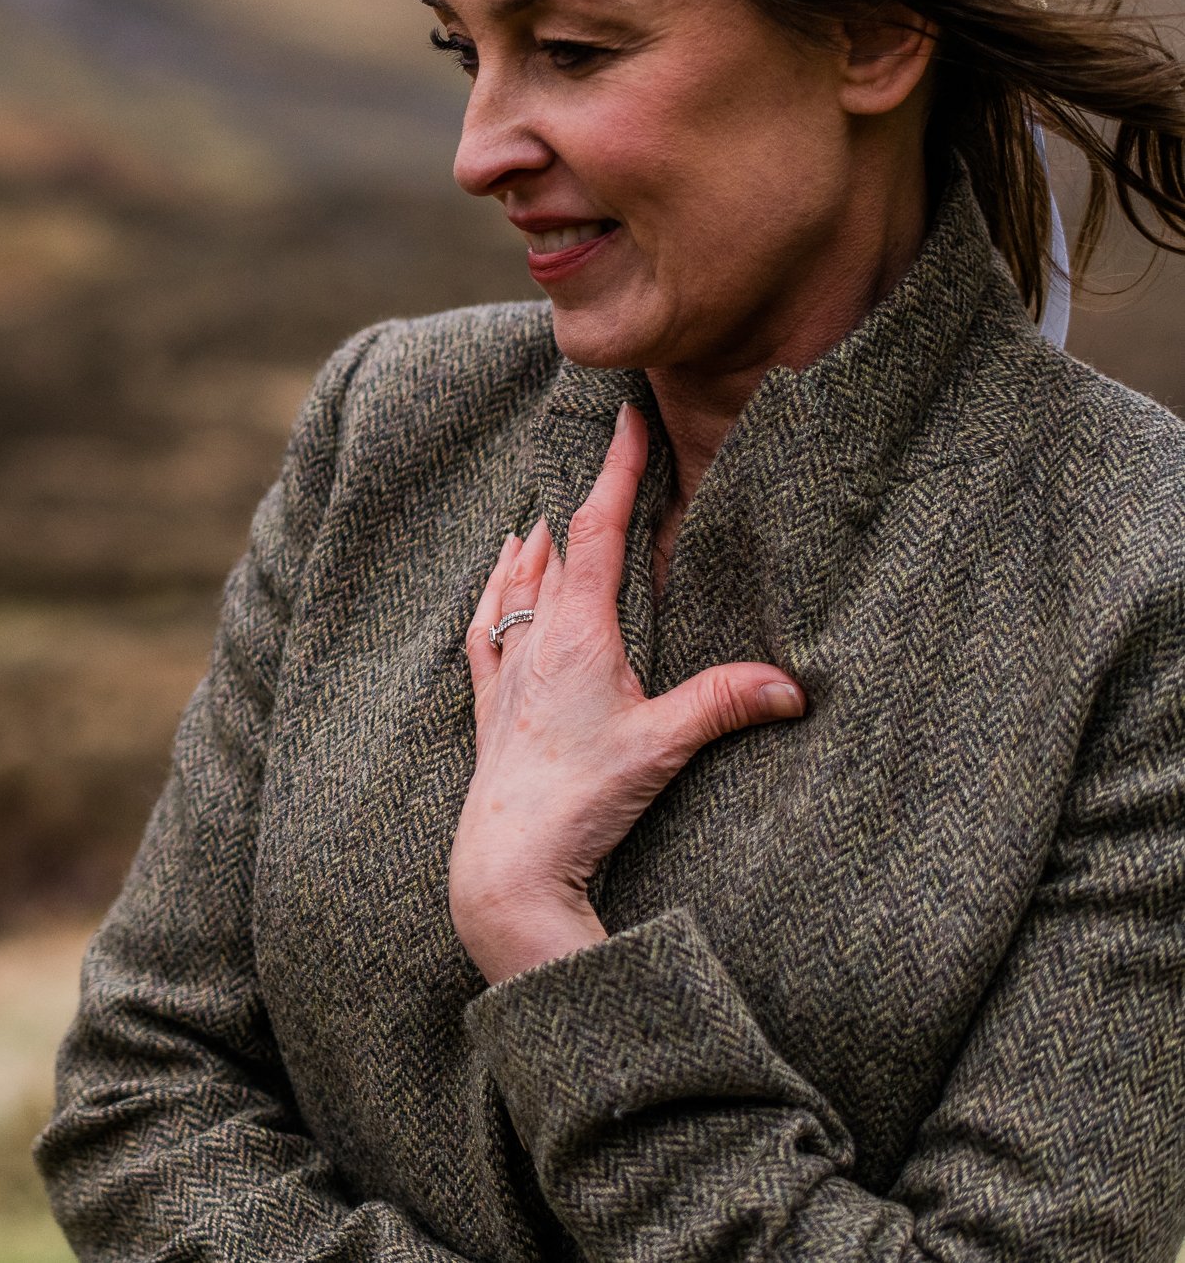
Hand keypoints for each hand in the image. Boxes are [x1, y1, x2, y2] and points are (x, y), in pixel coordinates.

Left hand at [449, 403, 805, 985]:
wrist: (505, 860)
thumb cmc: (579, 800)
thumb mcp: (662, 747)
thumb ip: (725, 705)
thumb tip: (794, 685)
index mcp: (576, 633)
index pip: (597, 531)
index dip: (616, 472)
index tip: (627, 421)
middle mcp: (534, 639)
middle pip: (556, 547)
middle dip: (582, 499)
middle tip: (604, 455)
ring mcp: (507, 669)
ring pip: (516, 582)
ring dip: (536, 543)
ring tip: (548, 512)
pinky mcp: (490, 704)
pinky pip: (487, 627)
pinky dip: (496, 592)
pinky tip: (497, 583)